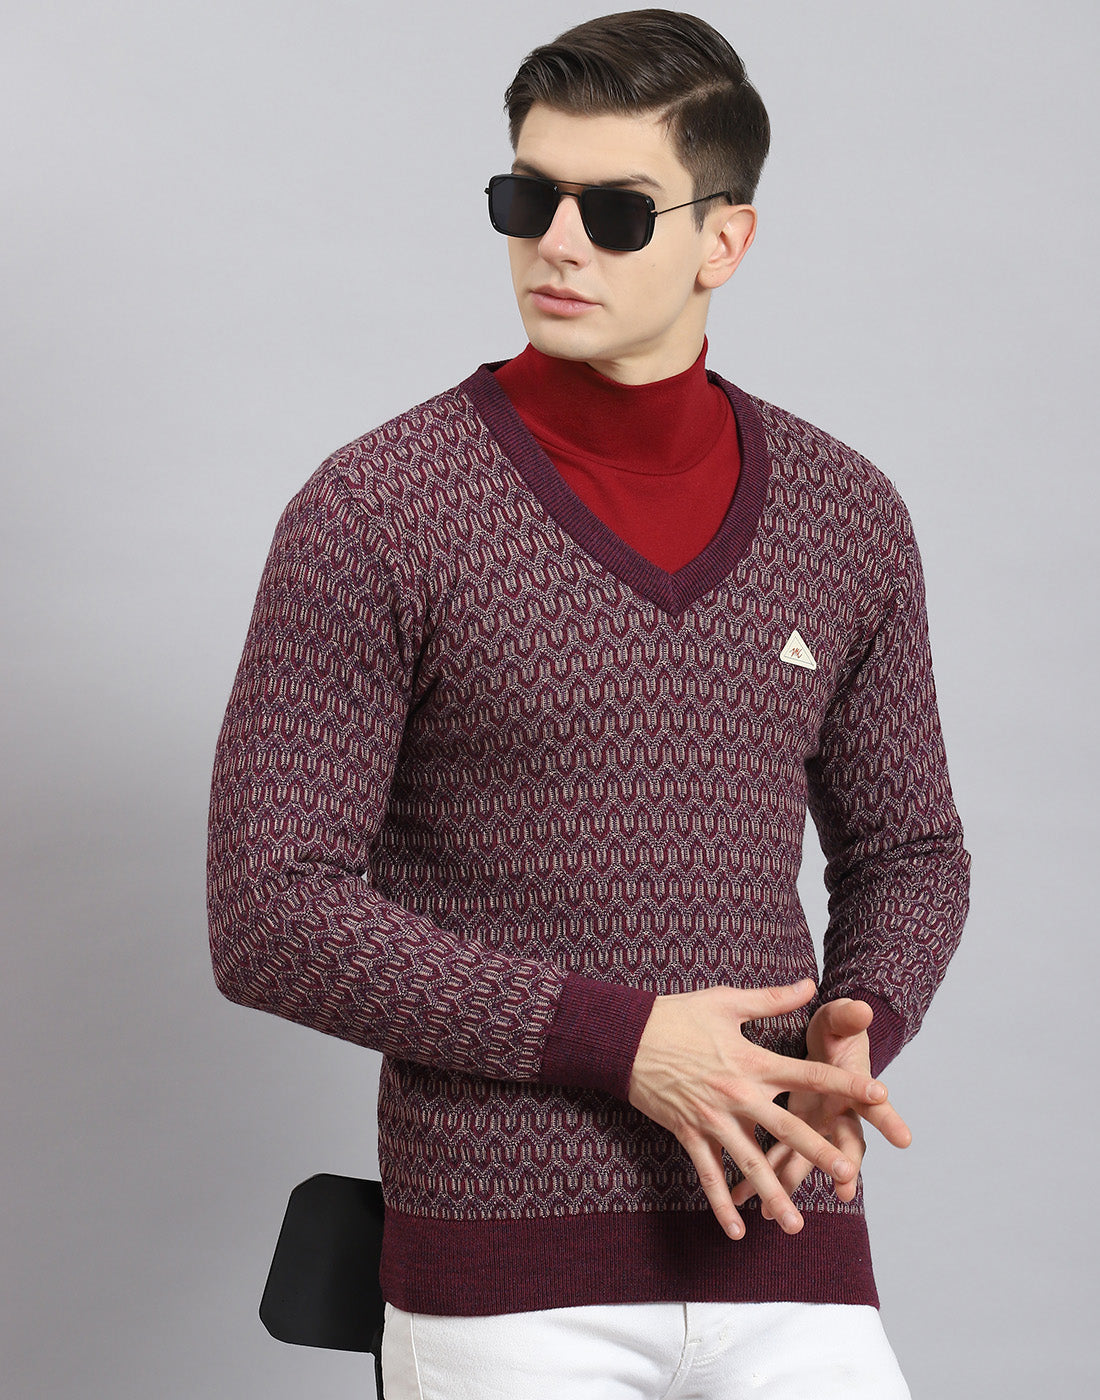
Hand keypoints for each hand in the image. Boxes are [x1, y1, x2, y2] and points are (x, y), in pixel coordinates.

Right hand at [627, 979, 894, 1239]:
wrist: (626, 1037)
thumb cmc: (678, 1015)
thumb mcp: (726, 1001)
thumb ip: (772, 999)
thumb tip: (812, 985)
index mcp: (751, 1061)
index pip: (808, 1072)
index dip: (844, 1083)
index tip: (879, 1094)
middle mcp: (737, 1095)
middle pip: (785, 1127)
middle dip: (817, 1151)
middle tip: (846, 1172)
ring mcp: (712, 1119)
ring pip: (749, 1163)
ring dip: (773, 1194)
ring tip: (796, 1224)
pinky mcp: (689, 1134)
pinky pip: (708, 1175)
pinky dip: (722, 1203)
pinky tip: (737, 1230)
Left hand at [730, 998, 911, 1216]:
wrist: (827, 1043)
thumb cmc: (836, 1032)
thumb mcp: (840, 1020)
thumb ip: (848, 1017)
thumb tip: (862, 1009)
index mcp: (851, 1088)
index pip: (875, 1104)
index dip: (889, 1118)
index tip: (905, 1138)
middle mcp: (836, 1114)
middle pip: (843, 1144)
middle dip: (844, 1166)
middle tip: (846, 1189)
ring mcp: (813, 1127)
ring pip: (802, 1160)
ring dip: (789, 1184)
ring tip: (775, 1212)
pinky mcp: (791, 1131)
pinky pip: (775, 1158)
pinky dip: (759, 1177)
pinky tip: (737, 1199)